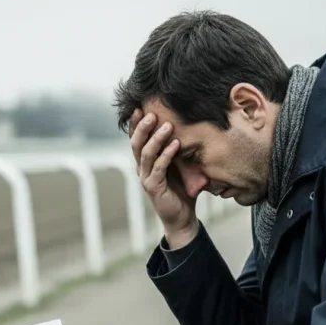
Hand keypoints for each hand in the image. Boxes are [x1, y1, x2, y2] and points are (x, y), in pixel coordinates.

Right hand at [129, 108, 196, 242]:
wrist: (182, 217)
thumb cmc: (182, 189)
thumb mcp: (180, 165)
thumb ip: (178, 149)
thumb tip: (189, 126)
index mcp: (146, 162)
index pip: (137, 139)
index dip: (136, 124)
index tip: (140, 107)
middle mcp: (142, 168)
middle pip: (136, 144)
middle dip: (142, 127)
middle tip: (151, 112)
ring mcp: (146, 178)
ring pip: (146, 154)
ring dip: (156, 138)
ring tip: (167, 125)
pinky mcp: (154, 188)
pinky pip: (159, 168)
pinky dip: (167, 155)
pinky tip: (176, 144)